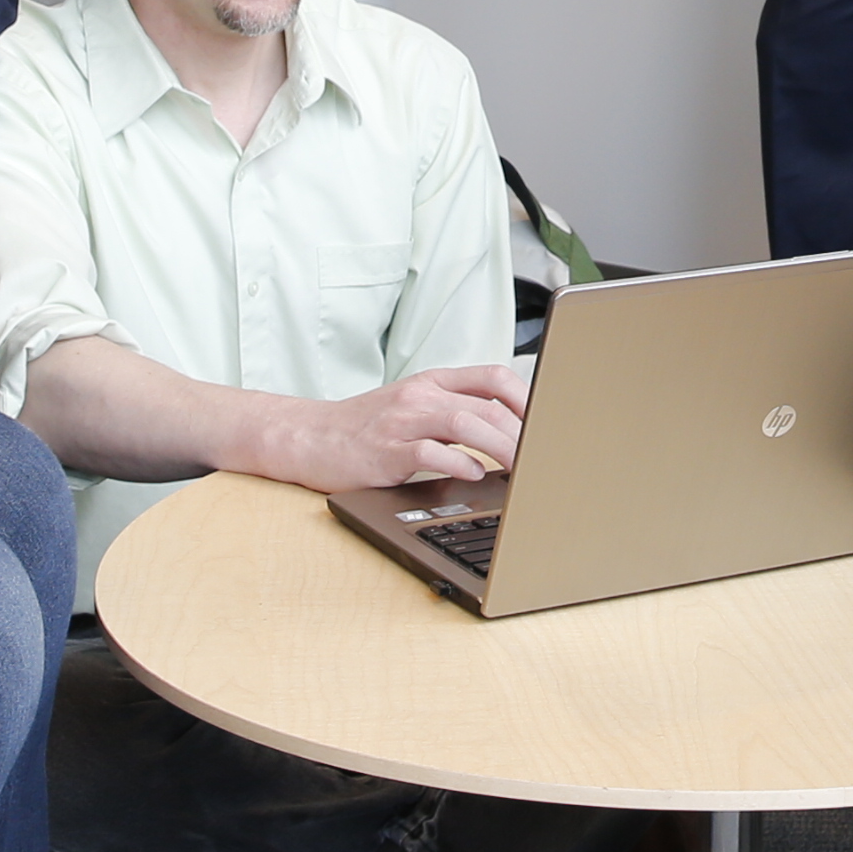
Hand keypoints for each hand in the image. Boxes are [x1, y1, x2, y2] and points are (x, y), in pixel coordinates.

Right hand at [264, 362, 532, 488]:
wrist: (307, 437)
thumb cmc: (364, 428)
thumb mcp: (411, 407)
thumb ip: (452, 411)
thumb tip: (508, 432)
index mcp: (431, 382)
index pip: (492, 377)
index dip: (526, 398)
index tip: (545, 423)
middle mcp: (420, 396)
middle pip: (486, 405)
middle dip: (521, 433)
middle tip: (540, 457)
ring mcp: (402, 421)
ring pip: (466, 423)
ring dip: (500, 447)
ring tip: (519, 468)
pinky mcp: (386, 451)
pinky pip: (431, 453)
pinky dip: (460, 463)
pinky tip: (475, 475)